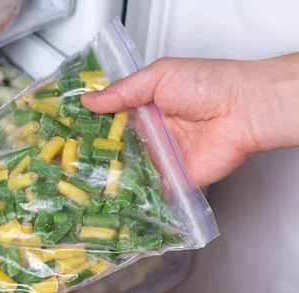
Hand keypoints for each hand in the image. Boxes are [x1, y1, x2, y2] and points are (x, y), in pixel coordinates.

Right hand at [82, 55, 298, 186]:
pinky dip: (134, 196)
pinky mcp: (174, 179)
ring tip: (82, 182)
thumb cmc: (207, 84)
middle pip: (117, 149)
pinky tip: (111, 198)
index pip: (111, 121)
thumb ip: (123, 91)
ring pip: (129, 171)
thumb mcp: (158, 76)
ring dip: (111, 176)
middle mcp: (152, 135)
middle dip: (96, 155)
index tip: (69, 133)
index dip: (92, 127)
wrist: (243, 110)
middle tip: (69, 162)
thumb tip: (90, 99)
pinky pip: (151, 190)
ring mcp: (161, 158)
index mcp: (147, 109)